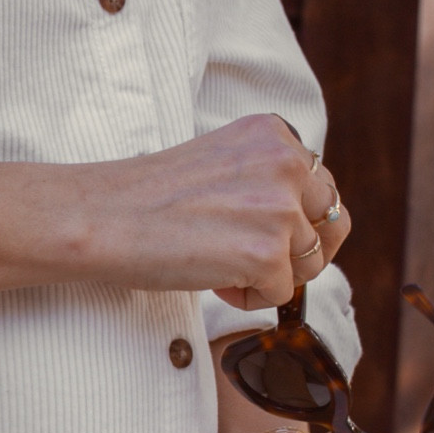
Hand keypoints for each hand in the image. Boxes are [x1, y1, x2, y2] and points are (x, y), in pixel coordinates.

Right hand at [78, 114, 349, 309]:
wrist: (101, 217)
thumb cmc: (147, 198)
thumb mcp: (222, 164)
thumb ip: (266, 179)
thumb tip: (306, 227)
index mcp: (275, 134)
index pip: (320, 187)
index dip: (294, 221)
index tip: (251, 232)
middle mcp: (287, 163)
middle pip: (332, 224)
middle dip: (300, 251)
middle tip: (252, 261)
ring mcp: (280, 208)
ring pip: (310, 263)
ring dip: (270, 275)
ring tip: (220, 267)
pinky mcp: (267, 254)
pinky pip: (282, 294)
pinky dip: (249, 298)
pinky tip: (211, 281)